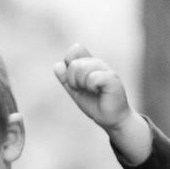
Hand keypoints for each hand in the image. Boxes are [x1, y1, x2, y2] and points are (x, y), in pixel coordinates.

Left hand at [52, 44, 151, 164]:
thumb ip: (65, 78)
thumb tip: (58, 65)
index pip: (75, 50)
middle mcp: (98, 63)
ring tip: (92, 91)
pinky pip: (92, 77)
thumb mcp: (75, 91)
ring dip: (82, 84)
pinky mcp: (112, 78)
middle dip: (73, 80)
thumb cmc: (94, 104)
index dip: (70, 65)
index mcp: (90, 63)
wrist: (110, 118)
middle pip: (74, 63)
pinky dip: (91, 87)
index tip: (76, 81)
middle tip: (84, 90)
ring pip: (81, 68)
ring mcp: (106, 69)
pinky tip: (99, 92)